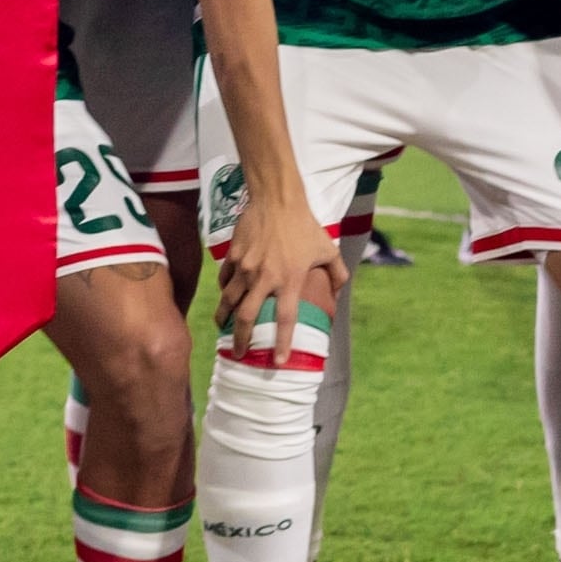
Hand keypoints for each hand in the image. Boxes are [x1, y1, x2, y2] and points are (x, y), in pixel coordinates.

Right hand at [214, 174, 346, 354]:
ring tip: (222, 328)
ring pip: (228, 300)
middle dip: (240, 339)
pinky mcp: (233, 256)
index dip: (282, 342)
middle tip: (238, 352)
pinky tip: (225, 296)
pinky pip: (224, 280)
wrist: (276, 199)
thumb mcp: (328, 249)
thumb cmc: (304, 225)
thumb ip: (337, 273)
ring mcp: (245, 267)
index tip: (278, 362)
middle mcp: (265, 278)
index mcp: (290, 280)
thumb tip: (338, 291)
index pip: (285, 320)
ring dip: (224, 318)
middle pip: (246, 317)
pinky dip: (223, 291)